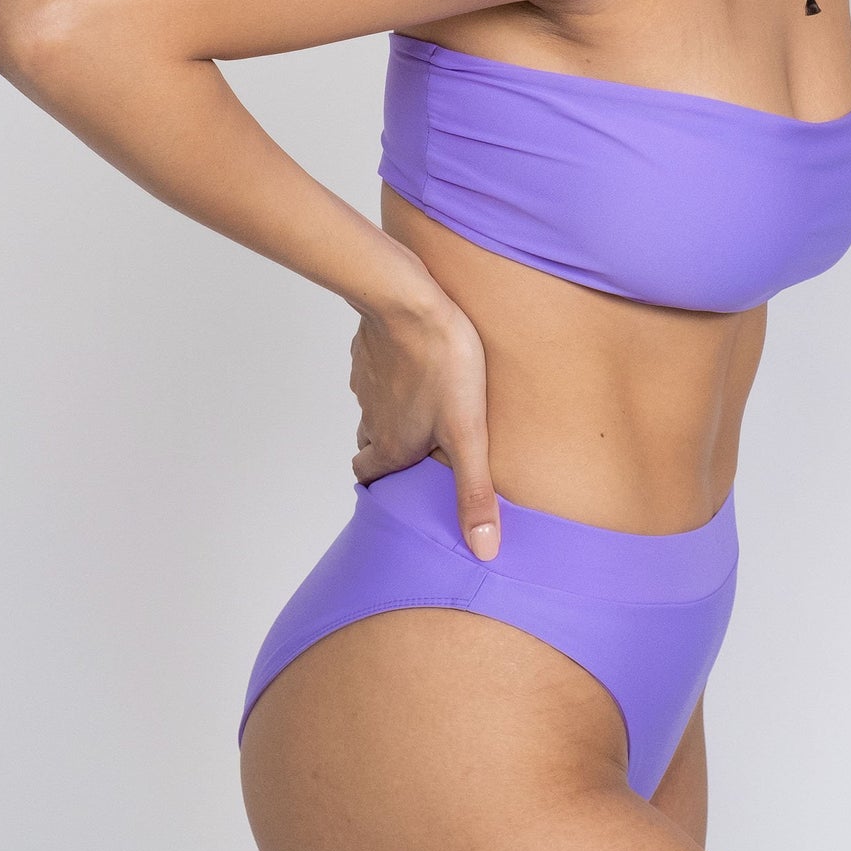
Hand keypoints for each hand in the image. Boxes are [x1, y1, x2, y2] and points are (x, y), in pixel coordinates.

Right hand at [349, 290, 501, 559]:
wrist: (408, 300)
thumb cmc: (442, 363)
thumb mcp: (468, 434)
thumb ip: (474, 491)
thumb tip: (484, 550)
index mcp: (391, 446)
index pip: (371, 479)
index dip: (387, 485)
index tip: (405, 486)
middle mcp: (371, 419)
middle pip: (372, 445)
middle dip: (391, 450)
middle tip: (423, 447)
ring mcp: (366, 383)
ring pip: (375, 407)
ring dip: (394, 411)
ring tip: (429, 405)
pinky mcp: (369, 350)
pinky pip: (377, 371)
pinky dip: (392, 375)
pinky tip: (419, 364)